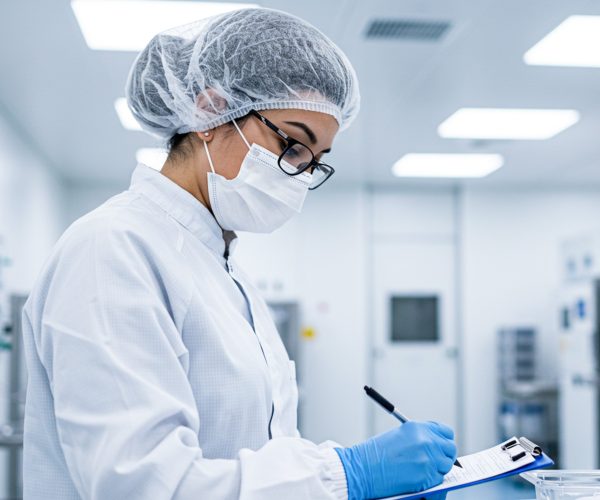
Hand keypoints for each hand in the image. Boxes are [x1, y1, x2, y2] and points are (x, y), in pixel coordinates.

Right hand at [334, 421, 456, 499]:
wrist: (363, 468)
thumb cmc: (377, 453)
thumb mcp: (400, 435)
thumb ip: (421, 437)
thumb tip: (437, 444)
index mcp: (419, 428)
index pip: (446, 432)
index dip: (444, 440)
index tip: (441, 445)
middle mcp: (426, 441)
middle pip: (450, 449)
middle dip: (444, 455)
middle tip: (434, 460)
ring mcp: (428, 460)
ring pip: (446, 466)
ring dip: (437, 468)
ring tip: (420, 468)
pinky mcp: (427, 478)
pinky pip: (438, 479)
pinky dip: (430, 480)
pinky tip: (415, 476)